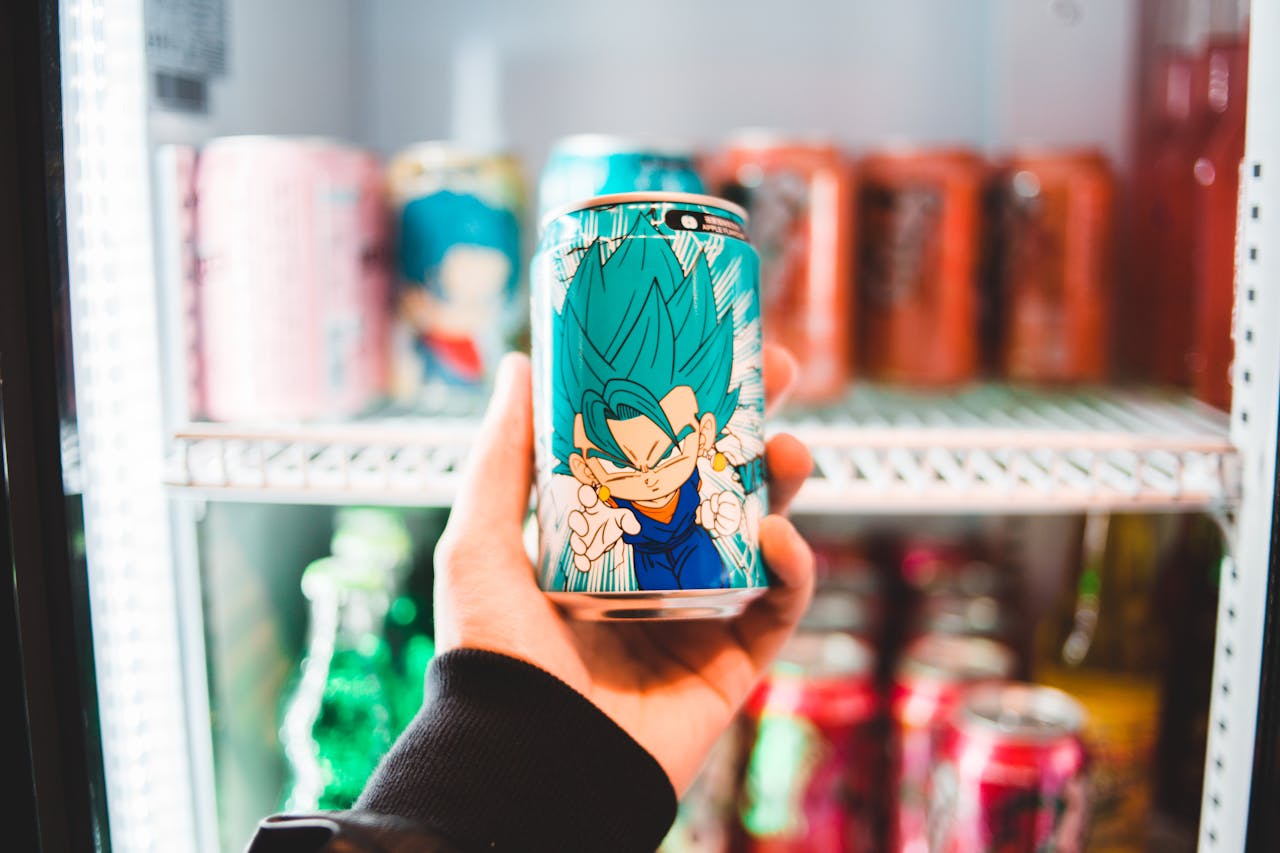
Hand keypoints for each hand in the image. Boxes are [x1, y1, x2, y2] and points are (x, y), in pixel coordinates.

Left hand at [434, 345, 812, 793]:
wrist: (527, 758)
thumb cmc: (491, 652)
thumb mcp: (481, 541)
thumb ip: (502, 457)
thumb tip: (518, 364)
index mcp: (602, 535)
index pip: (658, 453)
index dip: (690, 402)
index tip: (714, 350)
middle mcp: (656, 568)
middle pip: (723, 482)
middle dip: (754, 425)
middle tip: (774, 373)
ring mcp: (699, 612)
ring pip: (764, 534)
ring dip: (785, 486)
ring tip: (787, 452)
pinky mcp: (732, 661)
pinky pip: (780, 605)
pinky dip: (793, 569)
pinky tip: (778, 539)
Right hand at [567, 484, 640, 571]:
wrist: (611, 535)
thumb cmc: (614, 521)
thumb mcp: (623, 518)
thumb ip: (628, 520)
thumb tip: (635, 528)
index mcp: (594, 508)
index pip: (588, 498)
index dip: (586, 494)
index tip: (587, 492)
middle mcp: (585, 521)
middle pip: (576, 519)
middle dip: (577, 523)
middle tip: (583, 530)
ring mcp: (582, 536)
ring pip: (575, 539)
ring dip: (577, 544)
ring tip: (582, 550)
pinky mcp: (583, 550)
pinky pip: (579, 556)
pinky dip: (580, 562)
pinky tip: (585, 567)